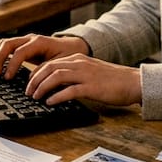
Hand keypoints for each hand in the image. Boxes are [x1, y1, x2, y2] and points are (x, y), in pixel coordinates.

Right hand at [0, 33, 88, 77]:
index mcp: (40, 42)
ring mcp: (25, 41)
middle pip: (7, 44)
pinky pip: (6, 47)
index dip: (12, 65)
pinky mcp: (23, 46)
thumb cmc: (68, 55)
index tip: (8, 77)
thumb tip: (32, 79)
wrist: (73, 47)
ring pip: (4, 43)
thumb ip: (46, 70)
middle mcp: (30, 39)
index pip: (20, 51)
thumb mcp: (61, 64)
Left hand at [25, 55, 141, 107]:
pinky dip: (57, 96)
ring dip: (42, 87)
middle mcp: (79, 64)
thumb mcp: (91, 71)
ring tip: (35, 97)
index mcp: (78, 58)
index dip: (36, 73)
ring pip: (56, 76)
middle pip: (49, 68)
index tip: (29, 83)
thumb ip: (75, 74)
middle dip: (34, 80)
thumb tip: (58, 84)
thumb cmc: (114, 80)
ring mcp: (86, 75)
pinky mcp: (92, 87)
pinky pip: (69, 90)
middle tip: (27, 92)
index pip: (50, 62)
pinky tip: (50, 102)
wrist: (134, 82)